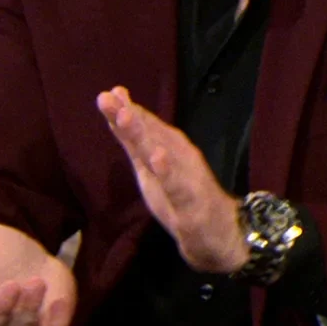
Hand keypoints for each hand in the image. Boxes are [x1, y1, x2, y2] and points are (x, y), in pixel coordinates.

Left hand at [98, 86, 248, 274]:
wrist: (219, 231)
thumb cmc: (181, 197)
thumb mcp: (150, 171)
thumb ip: (135, 143)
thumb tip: (119, 112)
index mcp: (167, 151)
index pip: (144, 128)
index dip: (125, 110)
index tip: (107, 94)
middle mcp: (177, 157)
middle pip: (150, 134)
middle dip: (129, 116)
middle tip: (109, 98)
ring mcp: (185, 177)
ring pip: (162, 152)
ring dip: (144, 134)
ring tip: (126, 116)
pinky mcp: (190, 201)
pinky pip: (177, 184)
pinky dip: (167, 171)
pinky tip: (157, 157)